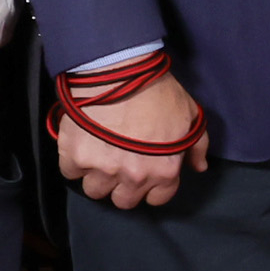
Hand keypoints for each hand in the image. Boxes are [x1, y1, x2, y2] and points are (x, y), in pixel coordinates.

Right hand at [57, 62, 212, 210]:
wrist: (118, 69)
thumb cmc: (157, 89)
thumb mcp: (189, 113)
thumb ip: (197, 144)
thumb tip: (199, 166)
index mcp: (164, 170)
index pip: (157, 198)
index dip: (150, 187)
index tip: (144, 173)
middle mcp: (134, 176)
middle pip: (123, 201)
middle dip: (122, 186)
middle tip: (119, 165)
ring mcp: (102, 169)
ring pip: (95, 191)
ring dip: (96, 176)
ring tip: (99, 155)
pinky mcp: (75, 156)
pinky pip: (70, 173)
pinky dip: (74, 162)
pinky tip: (81, 146)